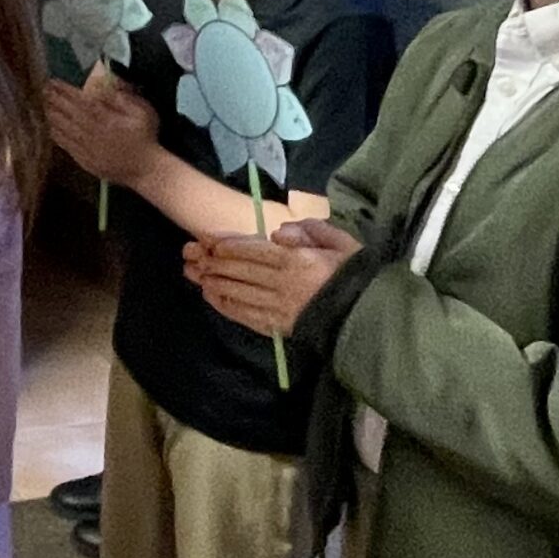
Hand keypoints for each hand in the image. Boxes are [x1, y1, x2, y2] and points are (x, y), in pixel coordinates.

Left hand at [44, 67, 158, 184]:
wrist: (146, 170)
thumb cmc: (146, 137)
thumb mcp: (142, 111)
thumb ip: (122, 98)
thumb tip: (102, 86)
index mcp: (105, 118)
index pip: (80, 100)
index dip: (65, 90)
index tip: (53, 81)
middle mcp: (92, 132)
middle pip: (68, 113)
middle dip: (54, 100)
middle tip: (42, 90)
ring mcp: (86, 148)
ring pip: (64, 129)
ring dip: (51, 116)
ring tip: (42, 105)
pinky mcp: (84, 161)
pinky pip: (66, 146)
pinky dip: (56, 135)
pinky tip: (50, 128)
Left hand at [182, 222, 360, 336]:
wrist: (368, 316)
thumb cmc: (354, 274)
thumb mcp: (341, 241)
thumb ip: (311, 230)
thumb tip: (278, 233)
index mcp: (297, 260)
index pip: (252, 250)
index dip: (226, 243)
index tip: (206, 238)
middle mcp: (282, 284)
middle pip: (238, 270)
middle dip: (211, 260)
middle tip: (189, 253)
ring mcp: (278, 308)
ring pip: (237, 292)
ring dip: (212, 281)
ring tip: (193, 273)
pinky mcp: (278, 327)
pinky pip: (245, 315)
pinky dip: (225, 305)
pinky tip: (210, 296)